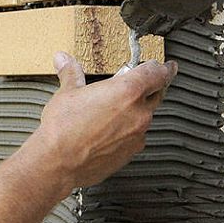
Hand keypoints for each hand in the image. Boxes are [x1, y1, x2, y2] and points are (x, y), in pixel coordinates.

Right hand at [33, 52, 176, 191]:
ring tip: (111, 111)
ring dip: (135, 112)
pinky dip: (127, 131)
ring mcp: (137, 135)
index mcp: (127, 91)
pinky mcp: (130, 153)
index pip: (158, 73)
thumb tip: (64, 60)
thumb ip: (71, 73)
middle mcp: (138, 113)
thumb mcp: (67, 93)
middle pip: (156, 94)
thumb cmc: (63, 129)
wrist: (57, 162)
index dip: (163, 68)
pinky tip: (107, 131)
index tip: (166, 66)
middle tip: (134, 86)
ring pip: (145, 117)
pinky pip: (135, 136)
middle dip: (149, 89)